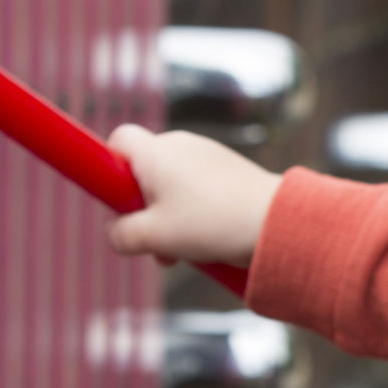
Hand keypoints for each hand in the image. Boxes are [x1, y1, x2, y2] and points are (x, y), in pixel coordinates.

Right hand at [107, 124, 281, 267]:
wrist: (277, 222)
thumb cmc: (212, 224)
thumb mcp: (155, 238)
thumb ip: (123, 235)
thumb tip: (115, 234)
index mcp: (154, 153)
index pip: (118, 139)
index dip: (109, 166)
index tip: (120, 199)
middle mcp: (177, 144)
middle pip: (143, 167)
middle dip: (142, 204)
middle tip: (153, 237)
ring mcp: (204, 152)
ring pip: (170, 180)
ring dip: (168, 212)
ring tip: (184, 248)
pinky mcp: (226, 166)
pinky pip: (195, 183)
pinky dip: (193, 208)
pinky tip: (208, 237)